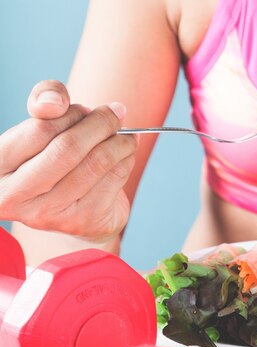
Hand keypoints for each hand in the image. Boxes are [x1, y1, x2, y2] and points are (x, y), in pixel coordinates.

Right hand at [0, 80, 137, 240]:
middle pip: (69, 148)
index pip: (39, 129)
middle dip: (101, 124)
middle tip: (116, 113)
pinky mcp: (82, 222)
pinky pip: (115, 178)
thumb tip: (55, 100)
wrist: (72, 209)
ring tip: (126, 134)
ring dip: (120, 141)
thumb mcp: (41, 128)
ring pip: (97, 162)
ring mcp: (48, 213)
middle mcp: (14, 195)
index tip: (85, 110)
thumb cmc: (53, 159)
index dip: (70, 113)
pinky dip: (127, 159)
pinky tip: (126, 155)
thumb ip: (44, 102)